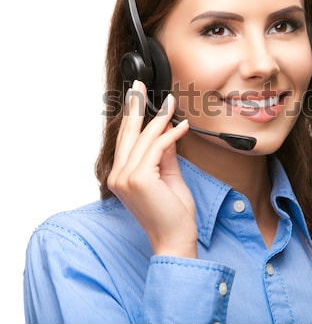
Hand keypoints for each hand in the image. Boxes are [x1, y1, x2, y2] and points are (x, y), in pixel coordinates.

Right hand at [107, 80, 196, 257]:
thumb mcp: (168, 176)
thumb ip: (164, 153)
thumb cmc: (172, 212)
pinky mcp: (140, 178)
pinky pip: (158, 147)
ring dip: (160, 119)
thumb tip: (166, 130)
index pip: (126, 140)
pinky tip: (181, 125)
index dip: (132, 116)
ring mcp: (126, 177)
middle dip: (135, 106)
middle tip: (140, 84)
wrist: (176, 238)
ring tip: (172, 103)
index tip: (137, 96)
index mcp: (121, 176)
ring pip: (144, 138)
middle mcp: (118, 175)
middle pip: (128, 133)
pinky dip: (171, 134)